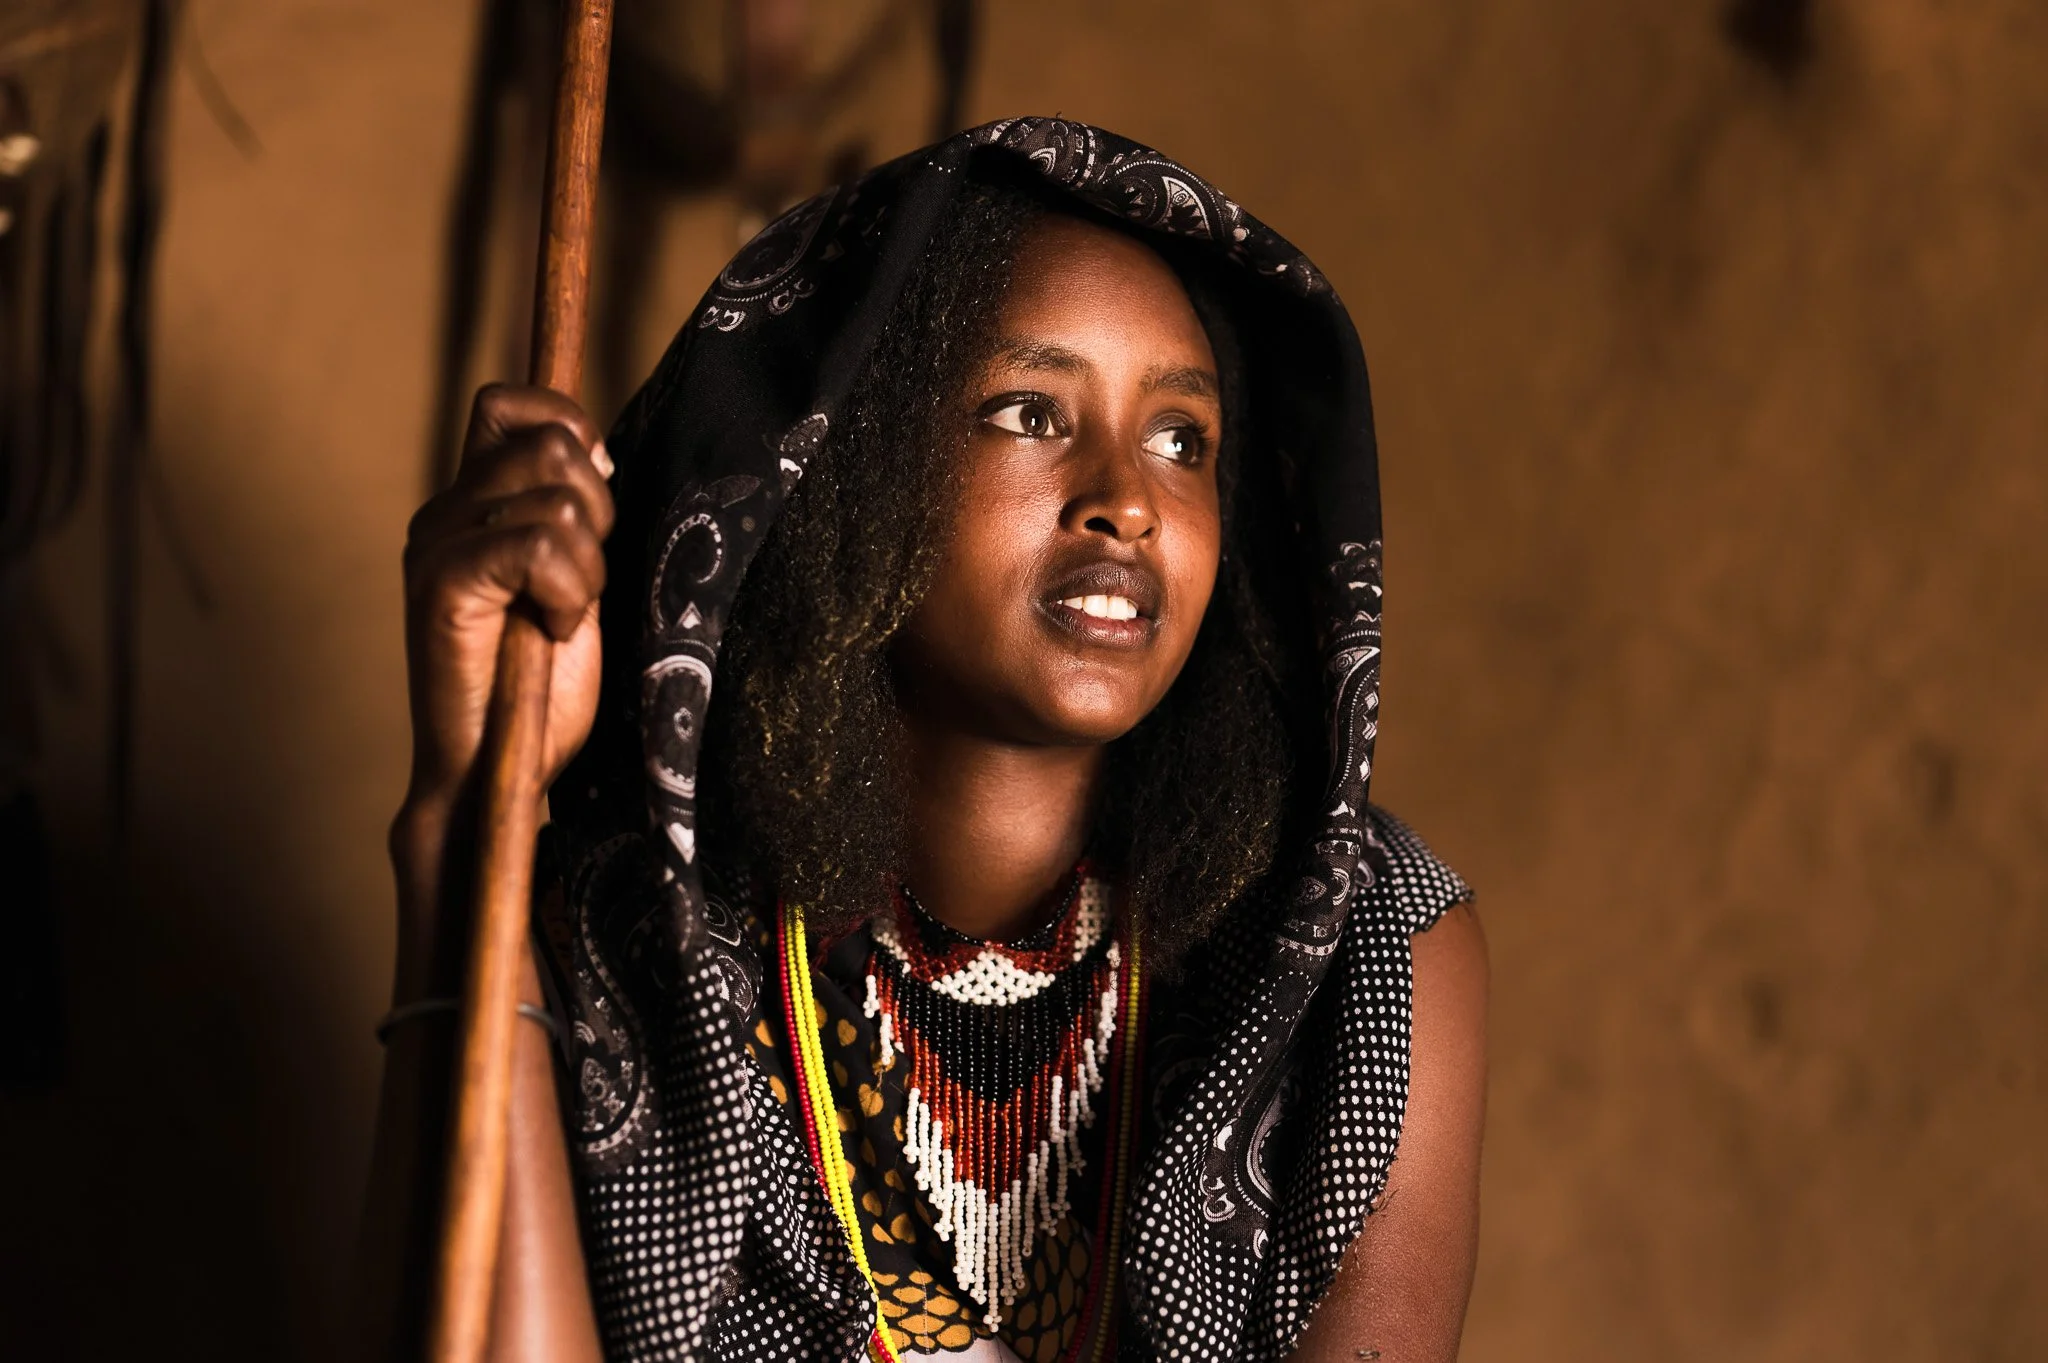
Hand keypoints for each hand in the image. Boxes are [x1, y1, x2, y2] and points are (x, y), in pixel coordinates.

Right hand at [399, 384, 614, 826]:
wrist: (493, 772)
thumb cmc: (537, 690)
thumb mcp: (572, 583)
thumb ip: (573, 516)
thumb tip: (595, 448)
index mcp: (471, 503)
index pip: (509, 403)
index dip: (569, 429)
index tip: (592, 504)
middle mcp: (444, 512)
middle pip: (552, 442)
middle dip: (598, 511)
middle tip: (579, 582)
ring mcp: (436, 544)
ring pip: (559, 498)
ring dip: (588, 568)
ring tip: (560, 617)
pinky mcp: (441, 583)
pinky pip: (539, 545)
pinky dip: (569, 593)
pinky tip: (552, 632)